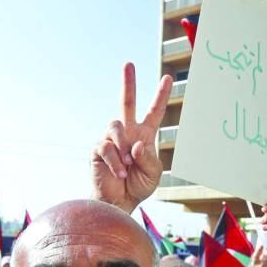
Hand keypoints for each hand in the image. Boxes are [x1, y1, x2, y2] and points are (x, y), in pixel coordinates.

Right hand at [91, 63, 172, 213]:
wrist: (119, 202)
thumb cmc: (138, 186)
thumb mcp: (153, 173)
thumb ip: (148, 157)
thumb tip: (136, 144)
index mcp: (144, 135)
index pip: (154, 111)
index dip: (161, 95)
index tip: (167, 78)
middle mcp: (127, 133)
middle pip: (127, 102)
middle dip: (128, 83)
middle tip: (129, 64)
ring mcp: (111, 140)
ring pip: (115, 126)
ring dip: (123, 146)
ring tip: (128, 164)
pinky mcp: (98, 149)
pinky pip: (106, 147)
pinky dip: (116, 162)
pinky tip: (120, 173)